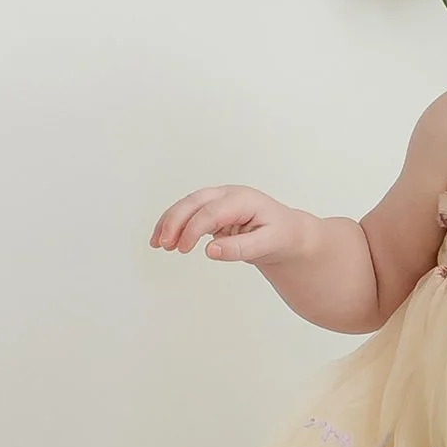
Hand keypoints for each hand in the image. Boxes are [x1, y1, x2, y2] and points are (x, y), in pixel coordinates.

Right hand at [150, 186, 318, 266]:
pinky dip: (175, 225)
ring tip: (158, 244)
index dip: (193, 229)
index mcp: (243, 199)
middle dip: (175, 220)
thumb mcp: (268, 245)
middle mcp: (229, 195)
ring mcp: (220, 200)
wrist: (289, 233)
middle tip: (164, 244)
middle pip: (194, 201)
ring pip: (188, 205)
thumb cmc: (281, 235)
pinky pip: (190, 213)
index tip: (184, 249)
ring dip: (170, 222)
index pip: (211, 211)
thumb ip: (240, 249)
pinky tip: (165, 240)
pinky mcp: (214, 210)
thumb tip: (210, 252)